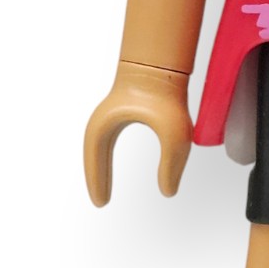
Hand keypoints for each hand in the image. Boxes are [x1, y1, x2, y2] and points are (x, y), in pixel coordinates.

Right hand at [83, 61, 191, 204]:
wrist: (164, 63)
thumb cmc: (166, 94)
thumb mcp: (174, 135)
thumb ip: (172, 165)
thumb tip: (168, 191)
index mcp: (106, 127)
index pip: (96, 160)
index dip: (98, 182)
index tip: (102, 203)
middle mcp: (104, 121)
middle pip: (94, 155)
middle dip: (97, 178)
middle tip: (101, 201)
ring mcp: (111, 113)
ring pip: (99, 147)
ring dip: (101, 168)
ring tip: (105, 189)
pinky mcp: (122, 109)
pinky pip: (108, 139)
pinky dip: (108, 156)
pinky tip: (114, 165)